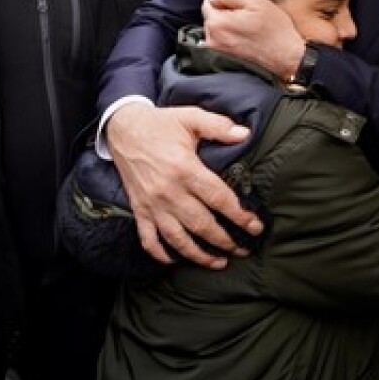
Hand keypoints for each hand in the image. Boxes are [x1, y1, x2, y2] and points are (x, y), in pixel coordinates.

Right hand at [105, 103, 261, 267]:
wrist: (123, 129)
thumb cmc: (160, 124)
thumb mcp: (190, 117)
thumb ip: (218, 126)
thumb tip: (245, 134)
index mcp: (185, 169)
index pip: (219, 199)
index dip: (240, 215)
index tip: (256, 226)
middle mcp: (169, 191)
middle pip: (202, 225)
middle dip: (226, 241)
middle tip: (244, 249)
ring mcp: (152, 204)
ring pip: (178, 239)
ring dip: (199, 255)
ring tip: (220, 262)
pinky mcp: (139, 210)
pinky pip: (148, 240)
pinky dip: (161, 254)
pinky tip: (175, 261)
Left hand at [203, 0, 305, 79]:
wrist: (286, 57)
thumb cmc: (274, 29)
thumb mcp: (255, 1)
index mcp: (217, 23)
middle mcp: (212, 38)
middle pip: (213, 11)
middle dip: (229, 6)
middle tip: (250, 7)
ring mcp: (218, 48)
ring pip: (219, 22)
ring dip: (231, 17)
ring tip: (251, 20)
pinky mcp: (224, 54)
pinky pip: (224, 34)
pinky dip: (234, 29)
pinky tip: (249, 30)